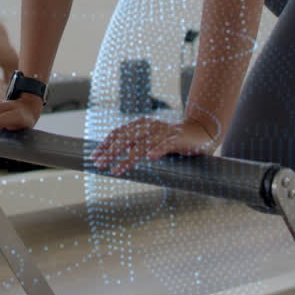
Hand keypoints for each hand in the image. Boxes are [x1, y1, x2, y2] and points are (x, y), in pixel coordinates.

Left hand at [90, 117, 217, 175]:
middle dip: (111, 152)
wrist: (201, 131)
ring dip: (128, 158)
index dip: (105, 144)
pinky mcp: (178, 139)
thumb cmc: (172, 139)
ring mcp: (164, 132)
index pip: (119, 133)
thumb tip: (114, 154)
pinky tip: (150, 157)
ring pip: (142, 144)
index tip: (94, 156)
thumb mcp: (150, 140)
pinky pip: (166, 144)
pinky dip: (158, 149)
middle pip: (126, 139)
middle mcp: (150, 126)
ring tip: (117, 169)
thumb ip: (135, 144)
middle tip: (100, 164)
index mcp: (141, 125)